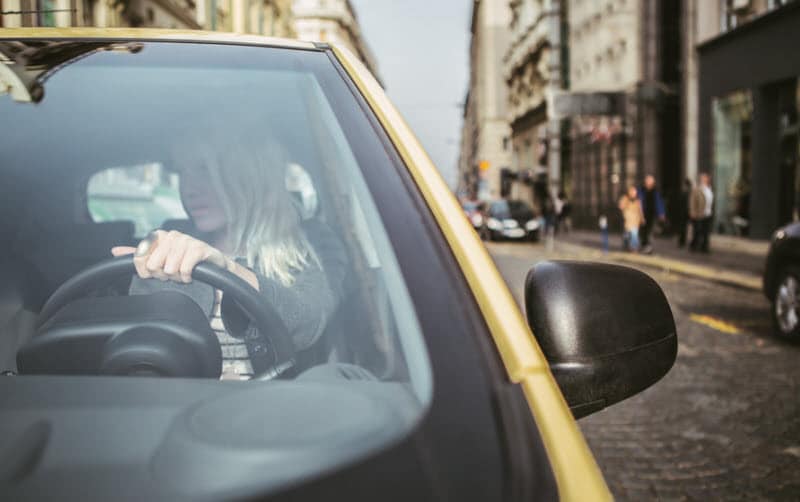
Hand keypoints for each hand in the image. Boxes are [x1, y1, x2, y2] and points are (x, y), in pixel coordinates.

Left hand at [111, 230, 228, 283]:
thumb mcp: (159, 257)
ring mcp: (186, 240)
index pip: (139, 257)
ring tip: (183, 274)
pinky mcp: (199, 249)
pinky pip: (184, 269)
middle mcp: (171, 235)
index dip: (147, 271)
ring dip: (177, 277)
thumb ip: (138, 254)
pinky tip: (190, 275)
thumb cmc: (184, 260)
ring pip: (169, 268)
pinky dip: (186, 277)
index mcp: (159, 236)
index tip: (158, 271)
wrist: (213, 264)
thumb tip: (115, 251)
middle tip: (173, 273)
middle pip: (154, 265)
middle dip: (164, 275)